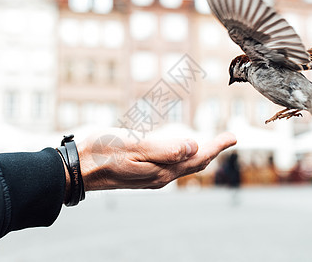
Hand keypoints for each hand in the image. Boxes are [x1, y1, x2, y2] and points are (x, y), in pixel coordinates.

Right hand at [76, 128, 236, 190]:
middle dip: (212, 150)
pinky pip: (170, 164)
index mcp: (161, 171)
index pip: (197, 158)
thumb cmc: (103, 154)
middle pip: (194, 163)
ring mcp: (150, 174)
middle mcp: (159, 176)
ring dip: (199, 154)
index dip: (216, 146)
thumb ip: (165, 149)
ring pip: (182, 165)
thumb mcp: (134, 148)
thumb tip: (195, 147)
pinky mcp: (141, 170)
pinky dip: (182, 155)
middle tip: (227, 138)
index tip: (232, 136)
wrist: (79, 168)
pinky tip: (179, 150)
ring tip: (209, 144)